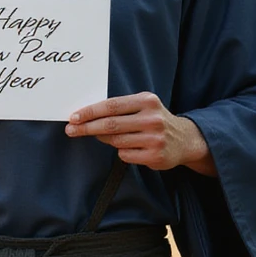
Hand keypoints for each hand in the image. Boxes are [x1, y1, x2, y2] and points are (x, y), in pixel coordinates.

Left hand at [65, 92, 215, 175]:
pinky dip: (121, 151)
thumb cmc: (155, 119)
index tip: (74, 117)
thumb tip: (87, 115)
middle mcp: (152, 118)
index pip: (112, 106)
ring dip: (104, 139)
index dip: (90, 112)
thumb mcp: (143, 106)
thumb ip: (120, 108)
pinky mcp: (155, 155)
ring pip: (116, 141)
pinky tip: (128, 147)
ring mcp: (154, 138)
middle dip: (87, 127)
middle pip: (111, 124)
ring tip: (102, 136)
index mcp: (146, 101)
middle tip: (70, 130)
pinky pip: (125, 155)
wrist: (185, 139)